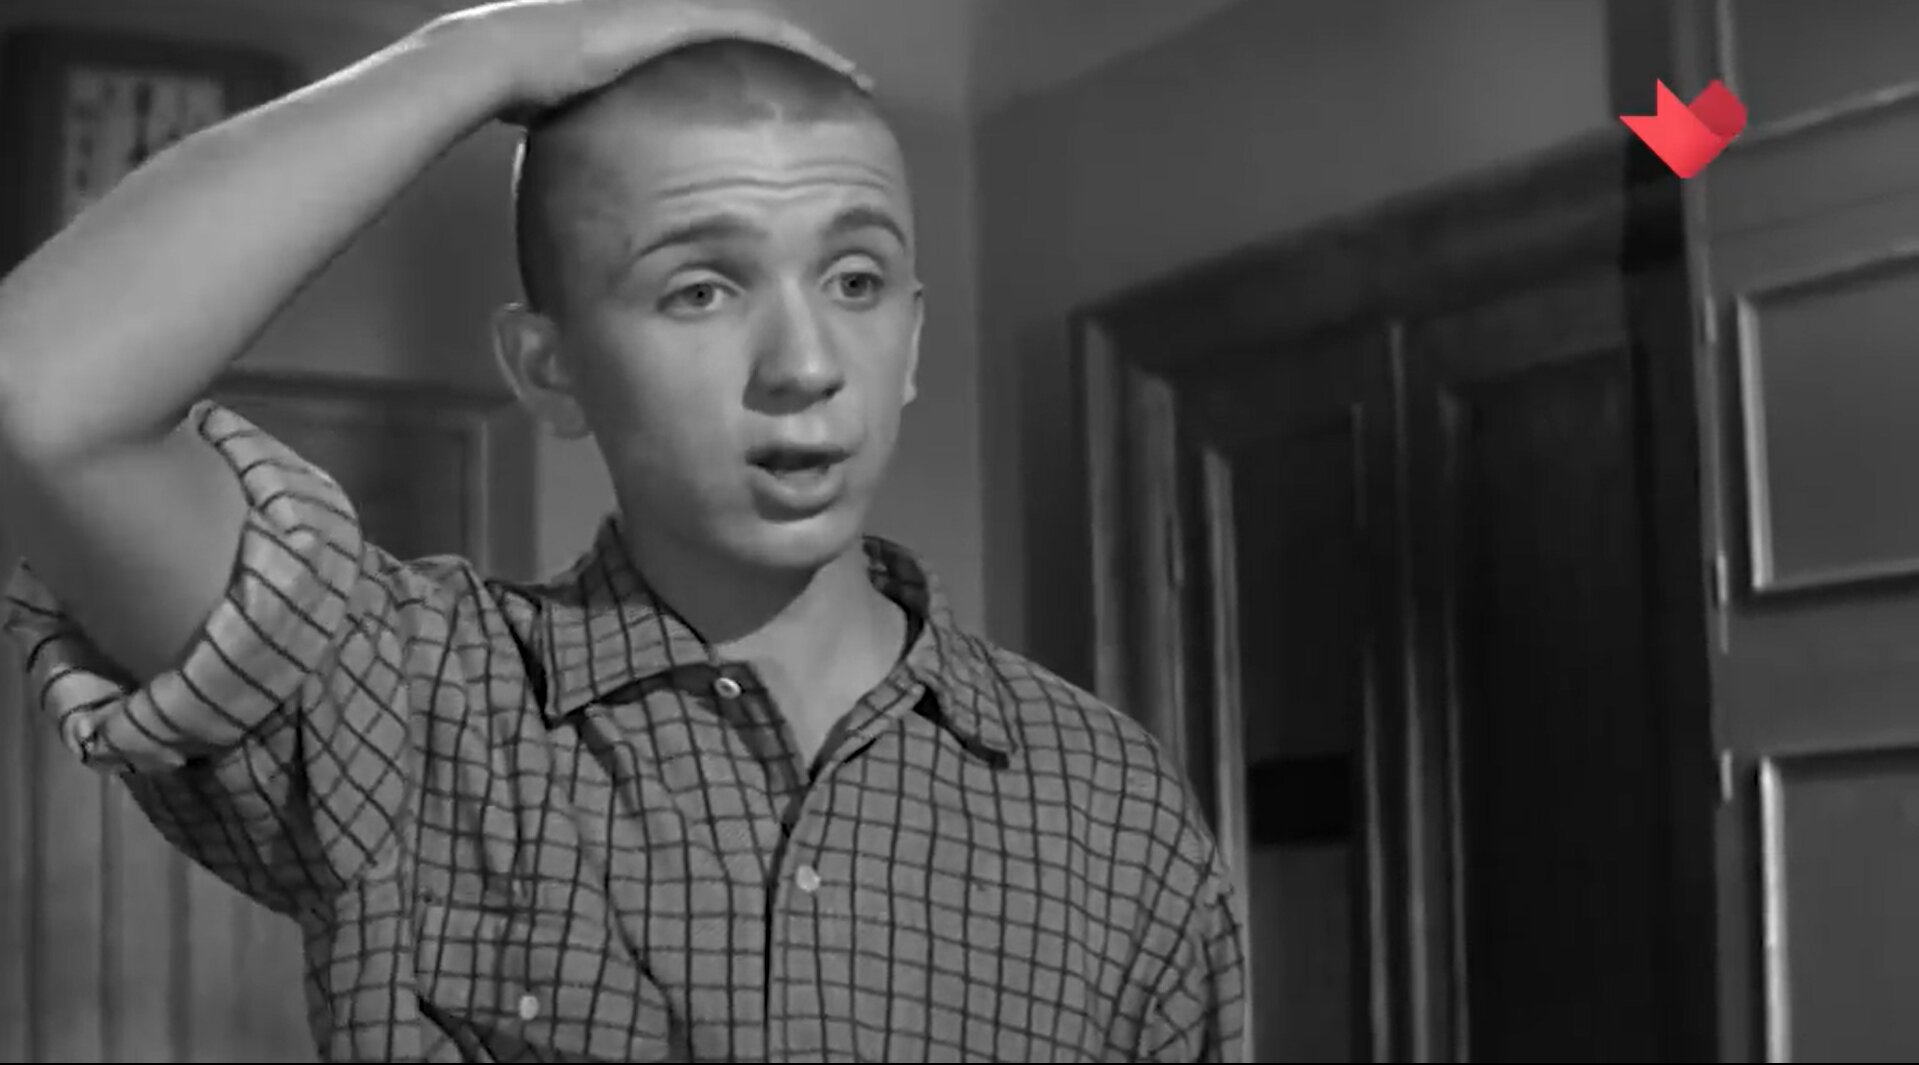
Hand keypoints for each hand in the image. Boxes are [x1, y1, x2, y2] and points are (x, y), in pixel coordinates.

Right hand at [433, 0, 869, 125]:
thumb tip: (606, 207)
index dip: (766, 97)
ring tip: (856, 83)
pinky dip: (804, 50)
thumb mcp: (583, 133)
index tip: (795, 127)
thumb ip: (607, 155)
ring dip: (815, 60)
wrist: (509, 58)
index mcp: (650, 56)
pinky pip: (763, 31)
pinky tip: (839, 69)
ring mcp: (677, 16)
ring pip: (768, 38)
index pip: (725, 73)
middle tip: (844, 101)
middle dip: (802, 78)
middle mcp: (669, 30)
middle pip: (756, 53)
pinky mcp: (685, 15)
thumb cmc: (533, 102)